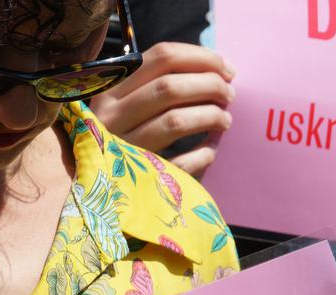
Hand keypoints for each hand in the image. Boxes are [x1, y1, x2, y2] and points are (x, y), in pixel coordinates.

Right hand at [92, 42, 235, 177]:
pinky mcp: (136, 180)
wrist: (107, 197)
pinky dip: (203, 153)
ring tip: (224, 121)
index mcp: (111, 90)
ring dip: (210, 116)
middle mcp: (110, 117)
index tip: (227, 70)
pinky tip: (210, 150)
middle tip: (229, 96)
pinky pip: (180, 162)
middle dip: (210, 86)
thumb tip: (220, 70)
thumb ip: (166, 84)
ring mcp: (121, 150)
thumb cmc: (130, 138)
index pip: (162, 57)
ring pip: (174, 121)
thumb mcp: (134, 104)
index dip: (202, 58)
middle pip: (169, 87)